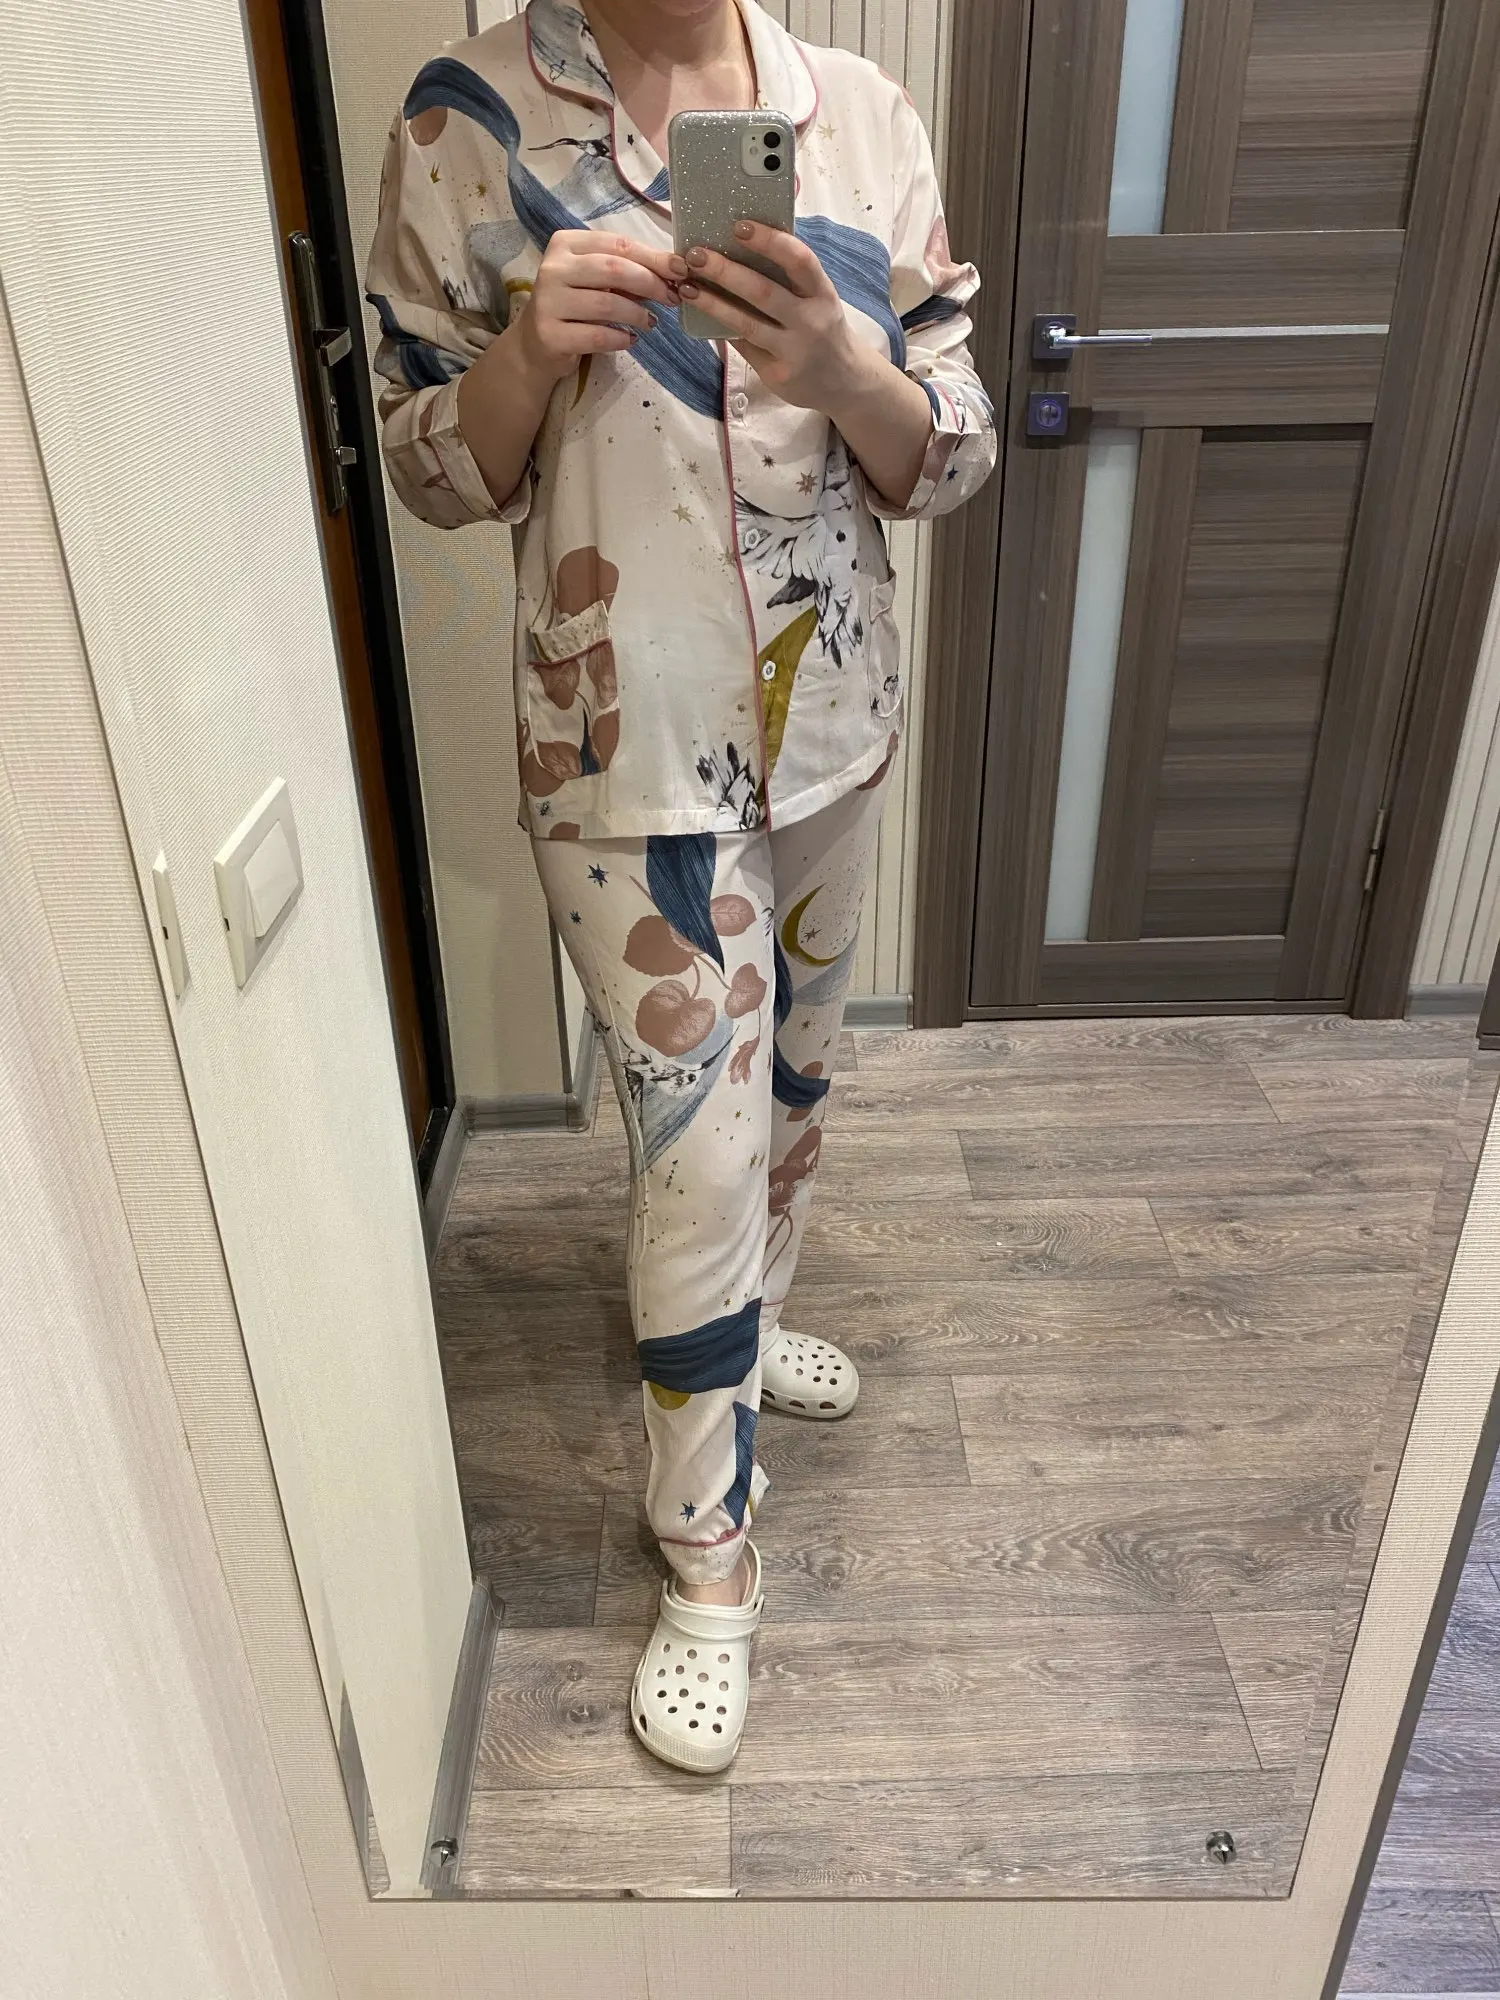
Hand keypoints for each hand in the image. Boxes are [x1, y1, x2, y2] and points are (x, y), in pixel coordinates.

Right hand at [510, 229, 681, 386]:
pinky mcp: (550, 334)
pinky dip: (620, 339)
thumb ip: (627, 272)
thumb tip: (674, 272)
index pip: (617, 244)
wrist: (536, 344)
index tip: (680, 270)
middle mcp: (553, 268)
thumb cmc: (574, 305)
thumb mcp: (597, 281)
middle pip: (613, 269)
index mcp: (566, 244)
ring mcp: (548, 301)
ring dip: (637, 314)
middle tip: (671, 298)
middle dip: (650, 283)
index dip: (653, 257)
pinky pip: (597, 335)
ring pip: (607, 304)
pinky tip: (630, 340)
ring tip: (651, 322)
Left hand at [671, 221, 874, 419]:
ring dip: (712, 303)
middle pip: (764, 292)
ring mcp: (794, 351)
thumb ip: (789, 279)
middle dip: (726, 271)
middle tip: (695, 254)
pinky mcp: (778, 375)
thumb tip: (739, 247)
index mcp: (822, 293)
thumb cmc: (822, 328)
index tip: (739, 226)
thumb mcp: (818, 299)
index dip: (770, 241)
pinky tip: (700, 316)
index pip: (799, 261)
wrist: (845, 382)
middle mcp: (811, 321)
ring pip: (747, 324)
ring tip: (685, 286)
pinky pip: (743, 347)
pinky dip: (719, 329)